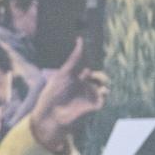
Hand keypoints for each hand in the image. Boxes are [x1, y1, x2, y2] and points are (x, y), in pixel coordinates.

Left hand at [30, 38, 108, 154]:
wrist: (51, 115)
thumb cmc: (53, 93)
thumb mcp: (63, 73)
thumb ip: (74, 58)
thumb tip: (80, 39)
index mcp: (76, 78)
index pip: (88, 68)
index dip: (91, 66)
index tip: (94, 60)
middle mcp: (84, 87)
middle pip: (99, 77)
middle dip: (99, 75)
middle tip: (88, 74)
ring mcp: (89, 96)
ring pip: (103, 87)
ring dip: (102, 83)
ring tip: (95, 82)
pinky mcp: (93, 106)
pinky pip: (103, 98)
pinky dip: (103, 94)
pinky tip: (100, 90)